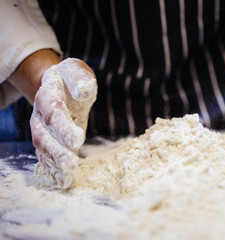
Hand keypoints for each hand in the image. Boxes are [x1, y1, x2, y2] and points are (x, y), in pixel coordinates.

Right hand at [30, 58, 96, 187]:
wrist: (60, 86)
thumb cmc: (72, 79)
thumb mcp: (77, 72)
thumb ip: (80, 79)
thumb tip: (83, 90)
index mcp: (47, 95)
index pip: (53, 112)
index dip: (63, 127)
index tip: (78, 141)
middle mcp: (40, 115)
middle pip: (44, 135)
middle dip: (57, 151)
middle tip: (72, 163)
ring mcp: (42, 130)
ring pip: (43, 149)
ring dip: (55, 164)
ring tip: (68, 176)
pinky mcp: (50, 141)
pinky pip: (47, 157)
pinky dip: (53, 170)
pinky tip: (63, 181)